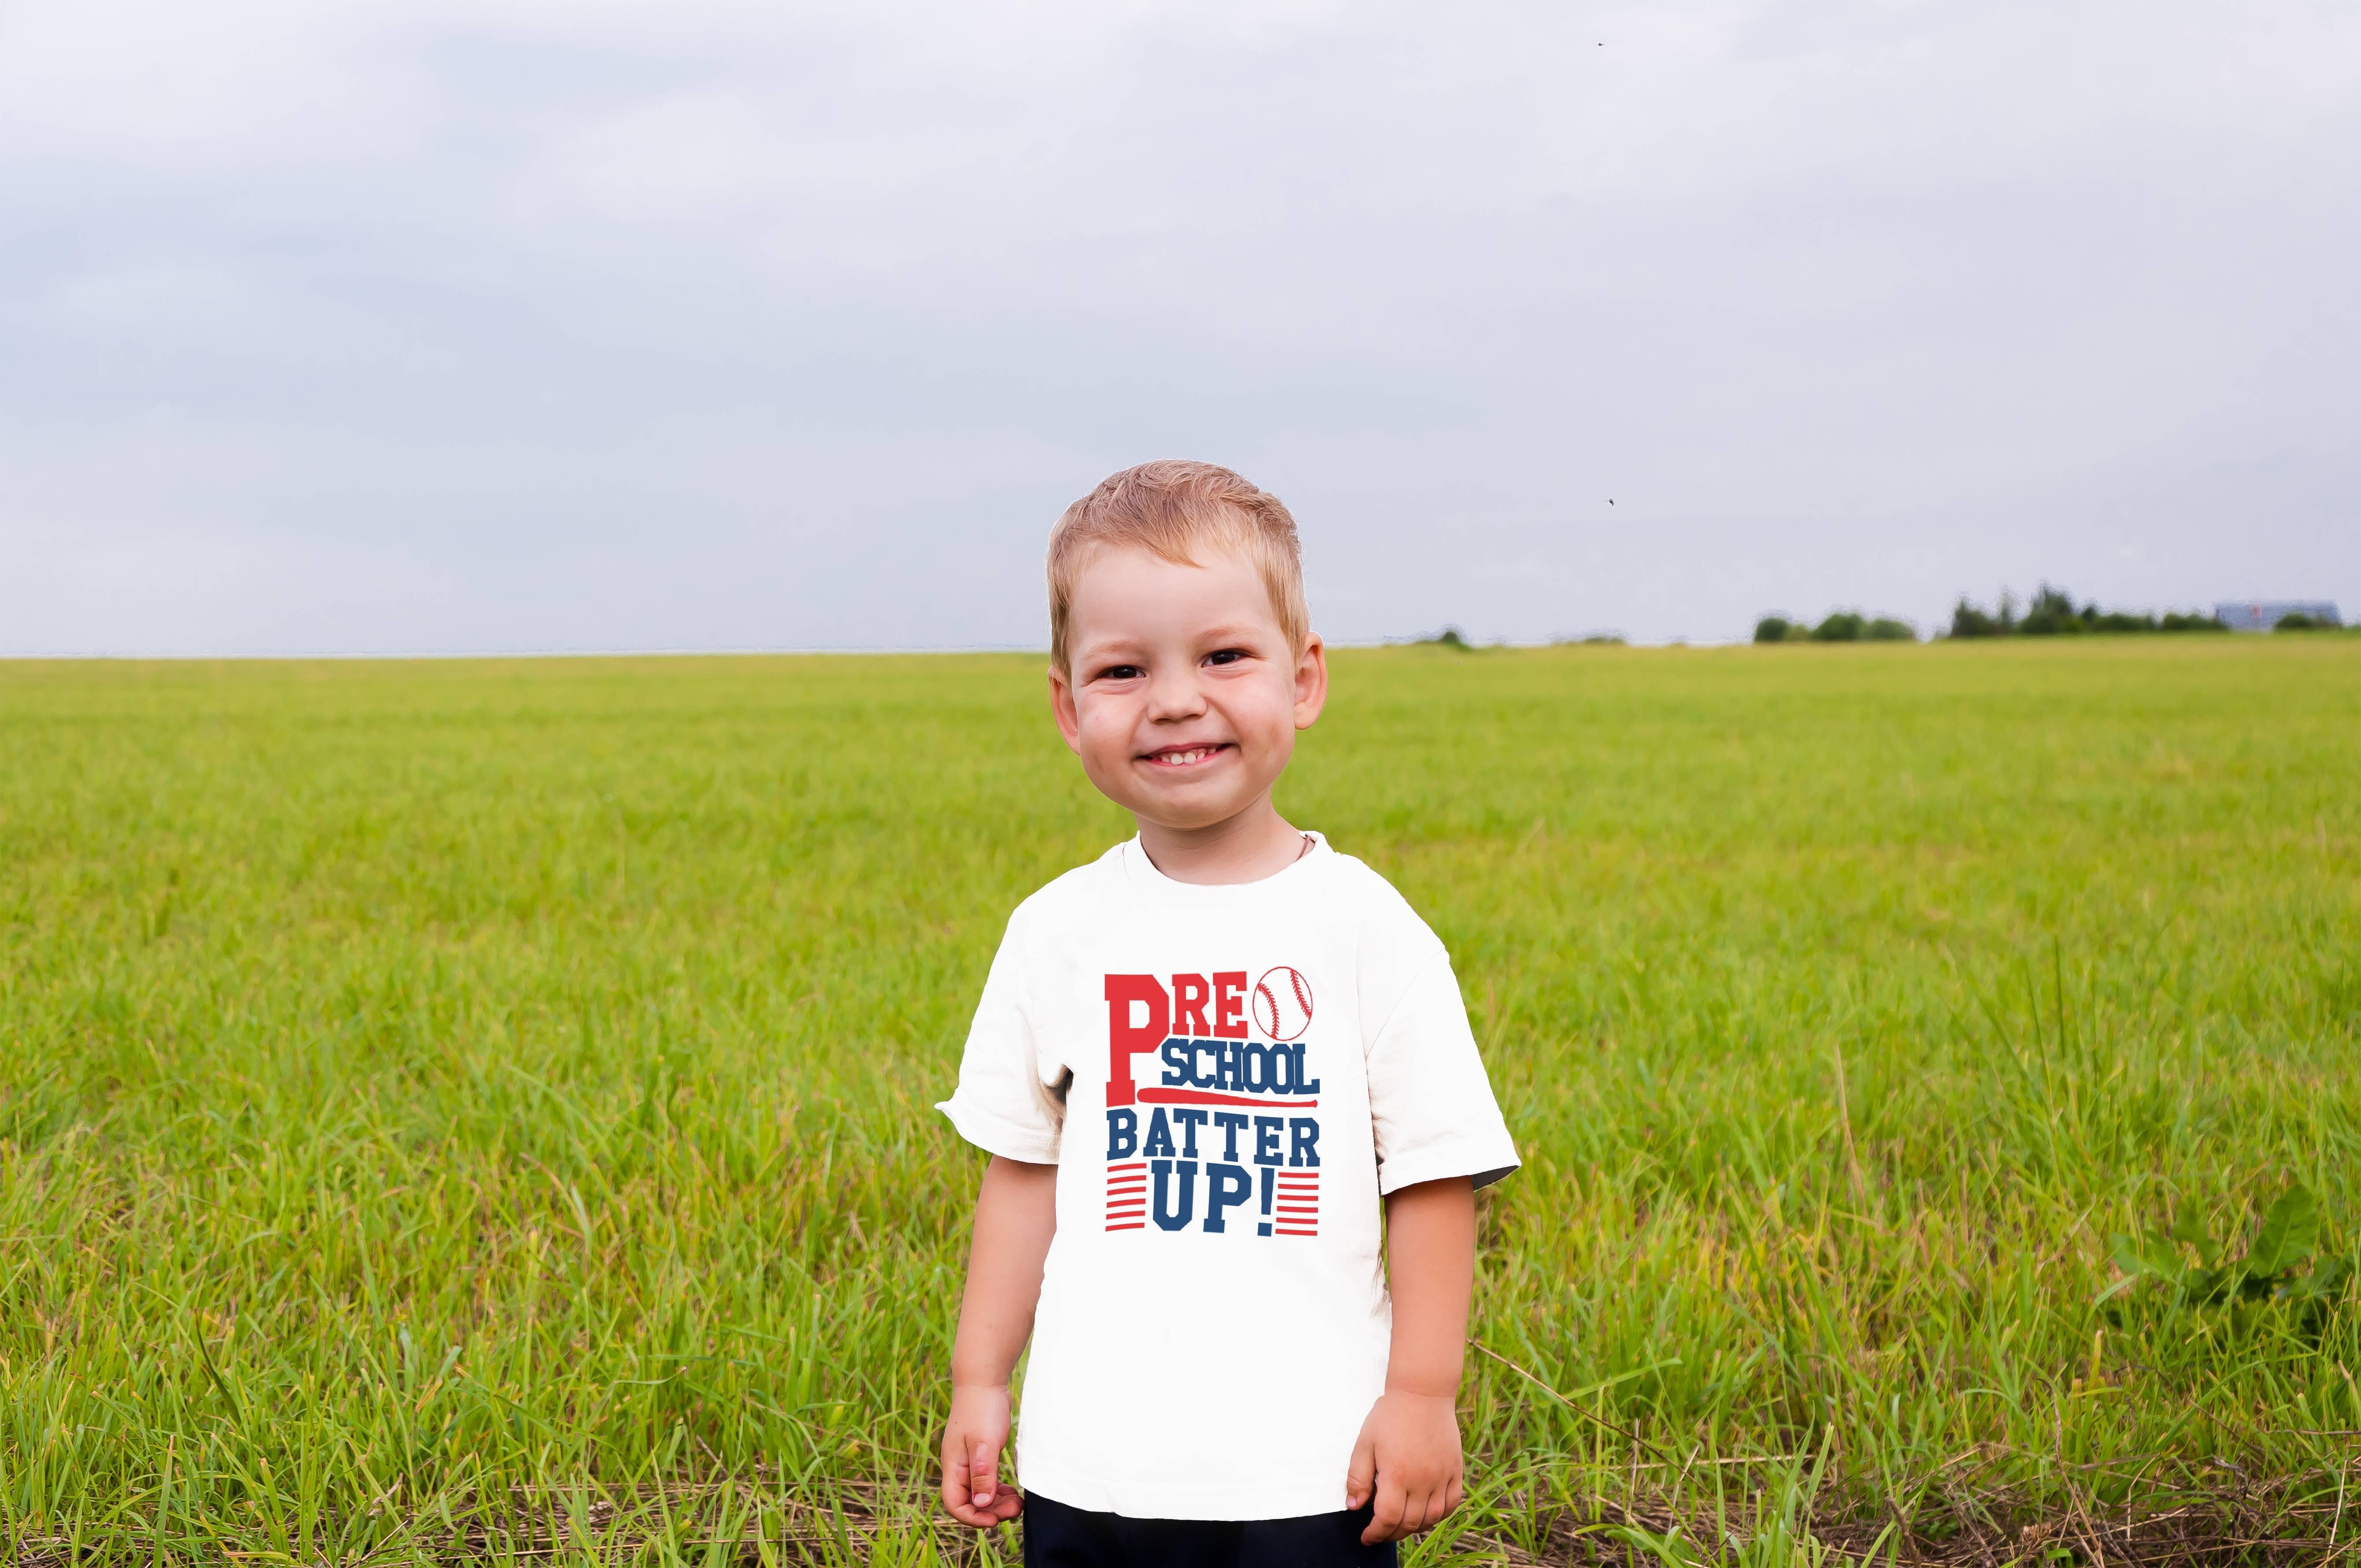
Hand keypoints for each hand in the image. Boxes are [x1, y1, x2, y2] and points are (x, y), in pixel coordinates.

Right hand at [939, 1382, 1023, 1528]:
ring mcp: (969, 1461)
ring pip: (980, 1493)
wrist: (984, 1381)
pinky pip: (987, 1482)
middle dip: (991, 1511)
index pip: (955, 1504)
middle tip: (1015, 1509)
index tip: (996, 1520)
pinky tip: (1012, 1490)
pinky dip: (998, 1490)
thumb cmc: (982, 1409)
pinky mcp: (981, 1455)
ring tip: (1017, 1503)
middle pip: (969, 1502)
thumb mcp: (984, 1443)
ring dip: (997, 1503)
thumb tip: (981, 1504)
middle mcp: (959, 1467)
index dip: (974, 1517)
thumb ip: (983, 1474)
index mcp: (953, 1466)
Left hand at [1344, 1389, 1463, 1543]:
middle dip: (1392, 1533)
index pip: (1387, 1518)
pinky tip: (1427, 1513)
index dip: (1376, 1533)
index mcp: (1397, 1474)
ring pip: (1432, 1517)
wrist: (1422, 1392)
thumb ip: (1357, 1477)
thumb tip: (1354, 1507)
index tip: (1367, 1537)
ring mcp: (1442, 1476)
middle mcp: (1422, 1480)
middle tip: (1381, 1532)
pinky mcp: (1455, 1469)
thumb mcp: (1365, 1443)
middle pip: (1410, 1523)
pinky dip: (1440, 1515)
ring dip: (1415, 1527)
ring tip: (1401, 1525)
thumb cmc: (1390, 1416)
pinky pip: (1452, 1503)